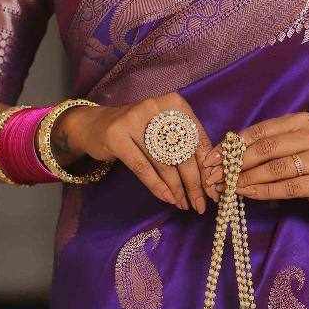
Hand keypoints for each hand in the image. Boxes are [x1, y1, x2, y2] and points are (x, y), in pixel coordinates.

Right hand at [65, 92, 213, 212]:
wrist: (95, 125)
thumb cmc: (138, 130)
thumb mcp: (164, 129)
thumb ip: (185, 144)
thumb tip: (209, 178)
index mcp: (175, 104)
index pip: (198, 139)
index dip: (207, 168)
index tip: (214, 191)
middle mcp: (156, 108)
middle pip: (183, 153)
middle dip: (194, 183)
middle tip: (200, 204)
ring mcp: (135, 120)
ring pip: (164, 163)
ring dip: (176, 189)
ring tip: (184, 205)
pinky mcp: (118, 136)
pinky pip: (143, 168)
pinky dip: (157, 186)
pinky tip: (167, 199)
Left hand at [201, 112, 308, 215]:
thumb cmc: (307, 163)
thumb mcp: (287, 147)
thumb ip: (262, 145)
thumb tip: (223, 155)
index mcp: (302, 121)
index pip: (262, 130)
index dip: (235, 144)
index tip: (213, 158)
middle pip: (268, 148)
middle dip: (238, 163)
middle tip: (217, 176)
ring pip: (277, 168)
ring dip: (249, 178)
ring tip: (230, 186)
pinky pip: (288, 188)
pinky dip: (264, 191)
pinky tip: (249, 194)